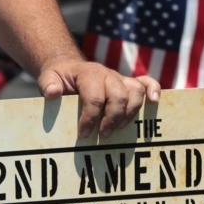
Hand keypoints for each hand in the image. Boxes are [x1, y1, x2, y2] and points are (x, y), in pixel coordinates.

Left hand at [37, 57, 160, 138]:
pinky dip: (153, 90)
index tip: (84, 134)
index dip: (91, 116)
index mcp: (89, 74)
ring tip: (118, 130)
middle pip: (119, 95)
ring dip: (129, 114)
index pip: (95, 95)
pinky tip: (154, 102)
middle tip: (103, 135)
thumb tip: (52, 93)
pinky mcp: (128, 85)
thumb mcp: (48, 78)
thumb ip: (48, 84)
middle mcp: (108, 75)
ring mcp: (120, 79)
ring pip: (135, 92)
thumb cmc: (59, 78)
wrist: (69, 68)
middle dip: (112, 118)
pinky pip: (146, 83)